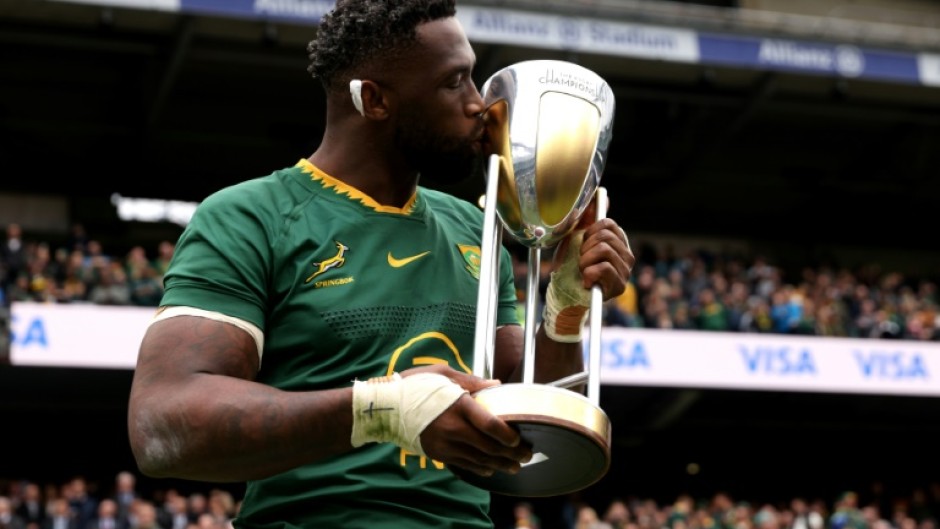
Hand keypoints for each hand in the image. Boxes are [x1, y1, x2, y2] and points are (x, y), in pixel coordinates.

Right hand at [401, 365, 532, 475]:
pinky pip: (463, 464)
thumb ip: (472, 381)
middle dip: (511, 454)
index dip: (509, 435)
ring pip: (479, 460)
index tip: (519, 438)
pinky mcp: (437, 453)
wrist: (385, 407)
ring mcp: (445, 443)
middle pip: (489, 447)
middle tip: (526, 455)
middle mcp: (454, 428)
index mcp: (459, 405)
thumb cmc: (414, 385)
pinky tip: (490, 469)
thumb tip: (496, 385)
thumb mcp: (443, 373)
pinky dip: (479, 468)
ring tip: (514, 466)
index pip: (491, 426)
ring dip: (499, 465)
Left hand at [555, 198, 633, 301]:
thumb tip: (603, 196)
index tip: (584, 244)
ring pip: (604, 250)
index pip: (609, 225)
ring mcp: (625, 271)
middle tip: (582, 261)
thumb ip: (588, 216)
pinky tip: (587, 280)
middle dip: (586, 248)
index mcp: (619, 242)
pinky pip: (604, 268)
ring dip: (585, 261)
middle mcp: (627, 256)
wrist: (563, 291)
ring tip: (584, 271)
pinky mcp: (619, 286)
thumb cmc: (570, 264)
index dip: (590, 232)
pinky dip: (589, 273)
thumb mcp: (576, 237)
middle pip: (605, 237)